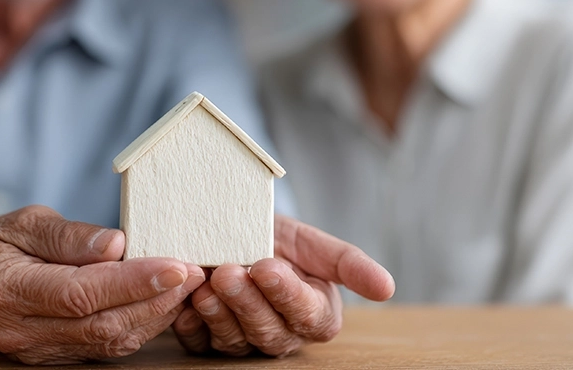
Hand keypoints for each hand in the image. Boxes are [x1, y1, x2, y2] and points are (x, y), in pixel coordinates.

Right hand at [0, 205, 204, 364]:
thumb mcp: (20, 223)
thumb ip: (67, 236)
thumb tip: (117, 245)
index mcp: (5, 290)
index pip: (80, 292)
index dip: (133, 282)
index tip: (176, 264)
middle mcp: (19, 330)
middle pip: (102, 325)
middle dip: (157, 300)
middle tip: (195, 271)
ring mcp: (35, 352)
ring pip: (109, 342)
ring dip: (155, 316)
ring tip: (187, 284)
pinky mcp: (53, 359)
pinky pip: (104, 348)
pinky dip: (139, 326)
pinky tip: (161, 302)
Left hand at [172, 215, 393, 356]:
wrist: (227, 229)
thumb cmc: (274, 236)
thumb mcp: (310, 242)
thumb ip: (347, 263)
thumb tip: (388, 288)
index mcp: (315, 314)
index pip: (308, 315)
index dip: (287, 294)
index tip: (267, 266)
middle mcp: (281, 333)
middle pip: (270, 332)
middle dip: (248, 302)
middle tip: (229, 272)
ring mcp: (242, 340)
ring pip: (235, 342)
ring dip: (218, 314)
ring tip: (205, 284)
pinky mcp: (206, 341)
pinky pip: (198, 344)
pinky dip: (190, 324)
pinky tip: (185, 303)